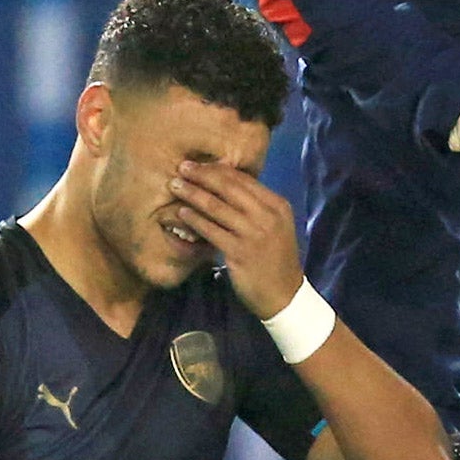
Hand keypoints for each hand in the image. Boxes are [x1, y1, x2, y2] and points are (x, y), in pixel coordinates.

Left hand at [168, 161, 302, 317]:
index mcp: (277, 205)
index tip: (199, 164)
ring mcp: (254, 234)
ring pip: (217, 207)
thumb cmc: (275, 258)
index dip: (218, 170)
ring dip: (193, 194)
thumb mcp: (274, 226)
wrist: (284, 295)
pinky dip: (195, 219)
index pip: (244, 179)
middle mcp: (267, 215)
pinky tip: (182, 213)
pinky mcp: (239, 252)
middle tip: (182, 167)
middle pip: (229, 188)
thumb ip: (255, 207)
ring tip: (175, 186)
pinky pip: (211, 230)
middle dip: (203, 175)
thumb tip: (224, 185)